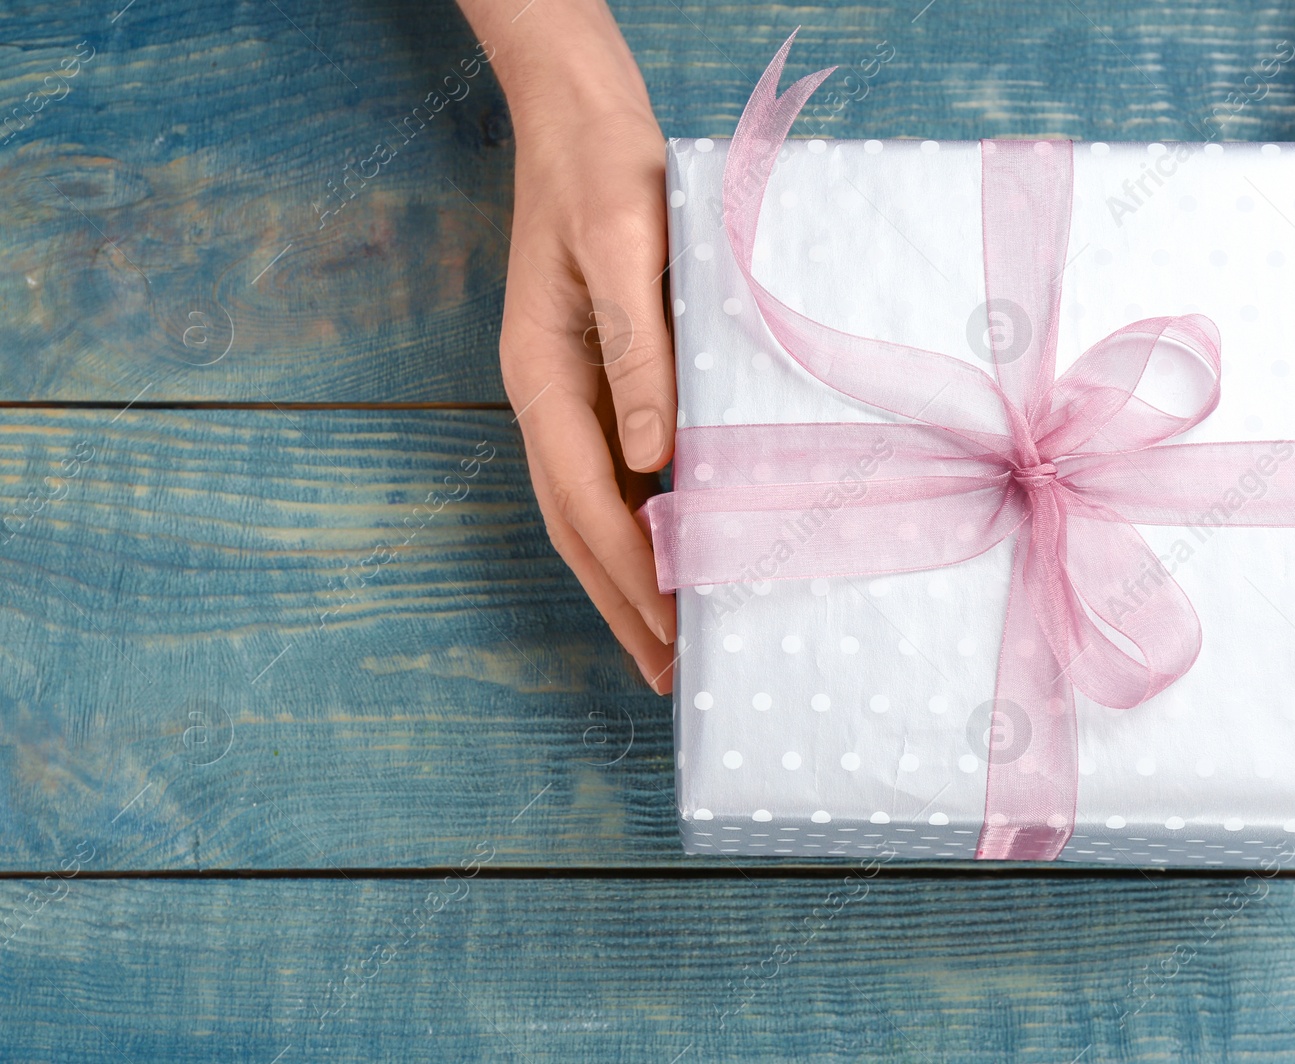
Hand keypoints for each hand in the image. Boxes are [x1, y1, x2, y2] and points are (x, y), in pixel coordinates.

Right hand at [455, 0, 676, 692]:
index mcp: (544, 379)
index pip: (588, 503)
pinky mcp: (595, 378)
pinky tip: (670, 551)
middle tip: (667, 674)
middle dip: (622, 603)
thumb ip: (639, 352)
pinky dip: (638, 524)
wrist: (581, 118)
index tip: (673, 635)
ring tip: (666, 642)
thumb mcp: (626, 248)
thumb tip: (654, 459)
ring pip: (592, 507)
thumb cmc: (606, 174)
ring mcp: (567, 393)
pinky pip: (612, 470)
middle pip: (578, 526)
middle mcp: (548, 398)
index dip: (630, 575)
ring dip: (626, 578)